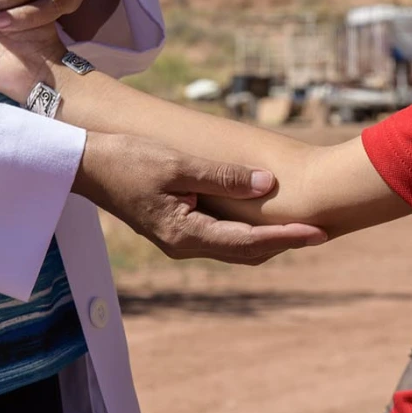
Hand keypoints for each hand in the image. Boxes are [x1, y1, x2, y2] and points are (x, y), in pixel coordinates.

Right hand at [75, 133, 328, 263]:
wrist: (87, 166)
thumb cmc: (127, 159)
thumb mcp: (178, 163)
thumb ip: (223, 176)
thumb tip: (269, 185)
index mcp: (185, 234)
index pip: (248, 243)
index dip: (287, 238)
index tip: (320, 231)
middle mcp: (184, 245)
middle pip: (246, 253)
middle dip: (285, 243)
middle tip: (324, 230)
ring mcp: (179, 240)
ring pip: (234, 249)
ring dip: (268, 241)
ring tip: (303, 227)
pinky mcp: (176, 229)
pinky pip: (221, 238)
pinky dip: (247, 233)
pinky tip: (264, 218)